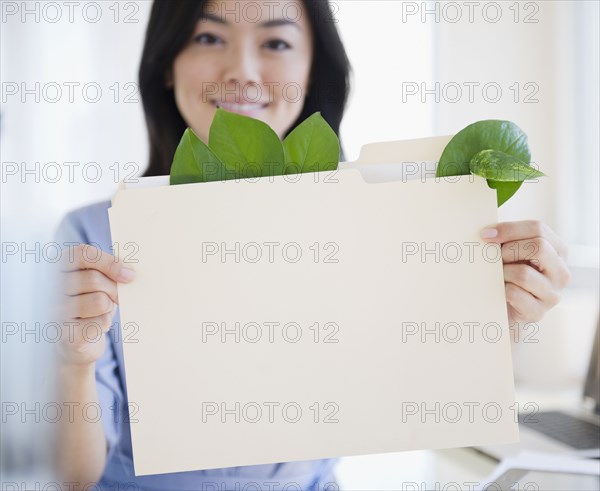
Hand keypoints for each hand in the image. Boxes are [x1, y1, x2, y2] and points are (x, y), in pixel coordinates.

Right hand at [57, 244, 134, 365]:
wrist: (75, 343)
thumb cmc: (89, 305)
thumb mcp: (98, 284)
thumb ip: (109, 272)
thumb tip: (130, 274)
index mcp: (58, 266)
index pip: (83, 254)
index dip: (109, 262)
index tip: (128, 275)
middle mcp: (50, 286)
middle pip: (94, 279)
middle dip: (114, 290)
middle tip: (117, 298)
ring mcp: (53, 310)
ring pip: (99, 301)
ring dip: (109, 308)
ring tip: (101, 312)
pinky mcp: (64, 332)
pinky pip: (99, 322)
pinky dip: (105, 324)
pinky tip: (96, 326)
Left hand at [480, 220, 569, 325]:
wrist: (500, 311)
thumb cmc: (506, 276)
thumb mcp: (510, 253)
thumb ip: (505, 240)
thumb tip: (488, 233)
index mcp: (557, 251)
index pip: (538, 228)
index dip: (509, 229)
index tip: (485, 234)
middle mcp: (561, 272)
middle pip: (538, 247)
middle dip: (508, 250)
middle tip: (494, 258)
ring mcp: (552, 294)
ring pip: (524, 273)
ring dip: (503, 272)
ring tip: (498, 276)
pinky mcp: (538, 312)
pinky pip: (514, 293)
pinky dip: (501, 290)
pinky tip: (499, 291)